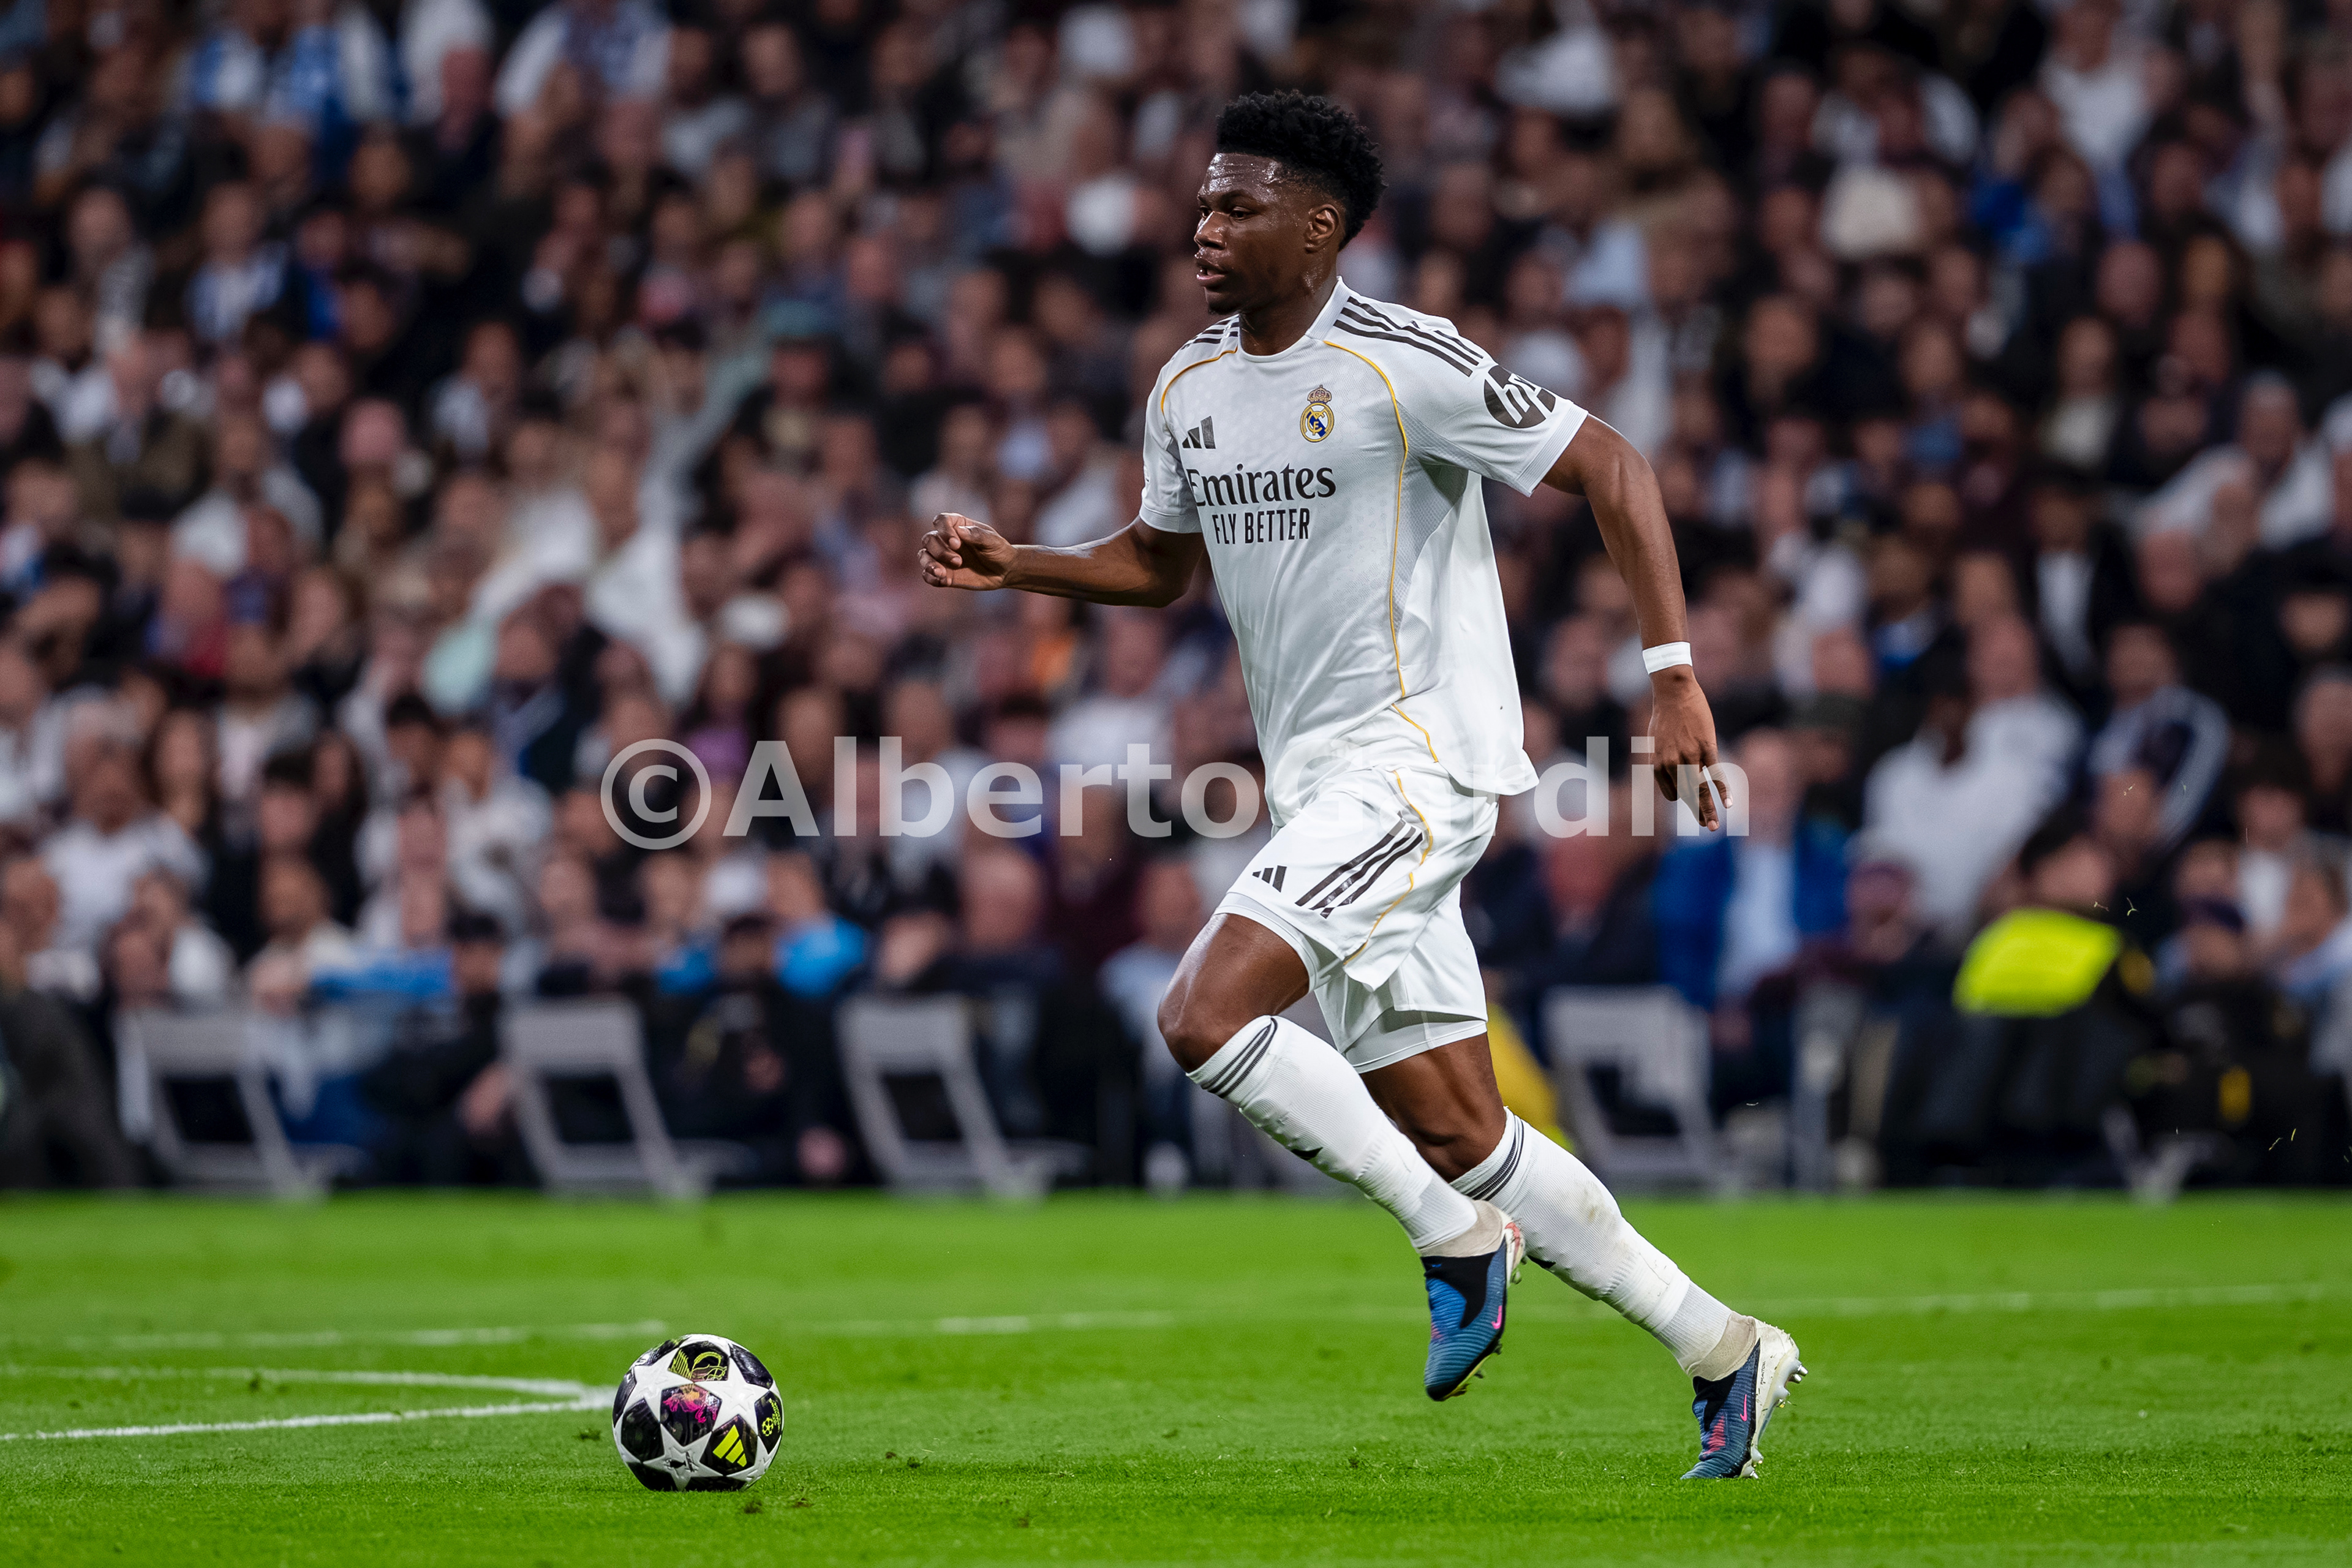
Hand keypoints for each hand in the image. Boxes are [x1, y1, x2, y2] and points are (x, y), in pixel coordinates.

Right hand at [919, 514, 1016, 590]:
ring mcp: (943, 557)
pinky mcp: (944, 573)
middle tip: (958, 561)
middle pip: (929, 539)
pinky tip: (944, 581)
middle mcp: (946, 540)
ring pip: (923, 556)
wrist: (1003, 571)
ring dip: (928, 564)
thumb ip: (978, 535)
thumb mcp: (993, 542)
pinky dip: (931, 578)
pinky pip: (928, 575)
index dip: (944, 531)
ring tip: (941, 573)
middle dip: (940, 551)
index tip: (956, 543)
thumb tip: (960, 531)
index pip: (941, 521)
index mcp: (958, 525)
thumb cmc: (999, 551)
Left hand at [1649, 667, 1725, 830]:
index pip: (1673, 794)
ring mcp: (1690, 757)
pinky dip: (1723, 790)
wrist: (1673, 693)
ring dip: (1708, 810)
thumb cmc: (1664, 717)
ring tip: (1713, 826)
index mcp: (1659, 765)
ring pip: (1700, 790)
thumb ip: (1663, 761)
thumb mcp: (1656, 743)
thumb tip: (1670, 775)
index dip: (1683, 798)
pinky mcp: (1706, 748)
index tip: (1692, 799)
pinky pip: (1716, 774)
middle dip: (1698, 814)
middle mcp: (1672, 764)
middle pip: (1687, 797)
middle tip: (1707, 827)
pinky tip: (1729, 804)